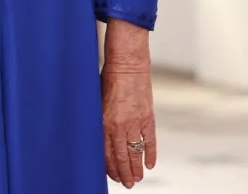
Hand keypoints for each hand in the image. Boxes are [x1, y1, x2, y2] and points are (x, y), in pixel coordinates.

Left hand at [101, 63, 157, 187]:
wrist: (127, 65)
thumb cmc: (107, 79)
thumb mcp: (96, 100)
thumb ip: (99, 118)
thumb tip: (98, 135)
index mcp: (103, 121)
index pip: (106, 152)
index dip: (110, 167)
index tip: (112, 177)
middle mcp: (119, 125)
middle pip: (121, 156)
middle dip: (123, 173)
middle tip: (126, 184)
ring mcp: (135, 123)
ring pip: (135, 152)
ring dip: (136, 168)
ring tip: (137, 179)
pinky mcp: (148, 118)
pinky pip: (150, 141)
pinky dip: (151, 154)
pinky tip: (150, 165)